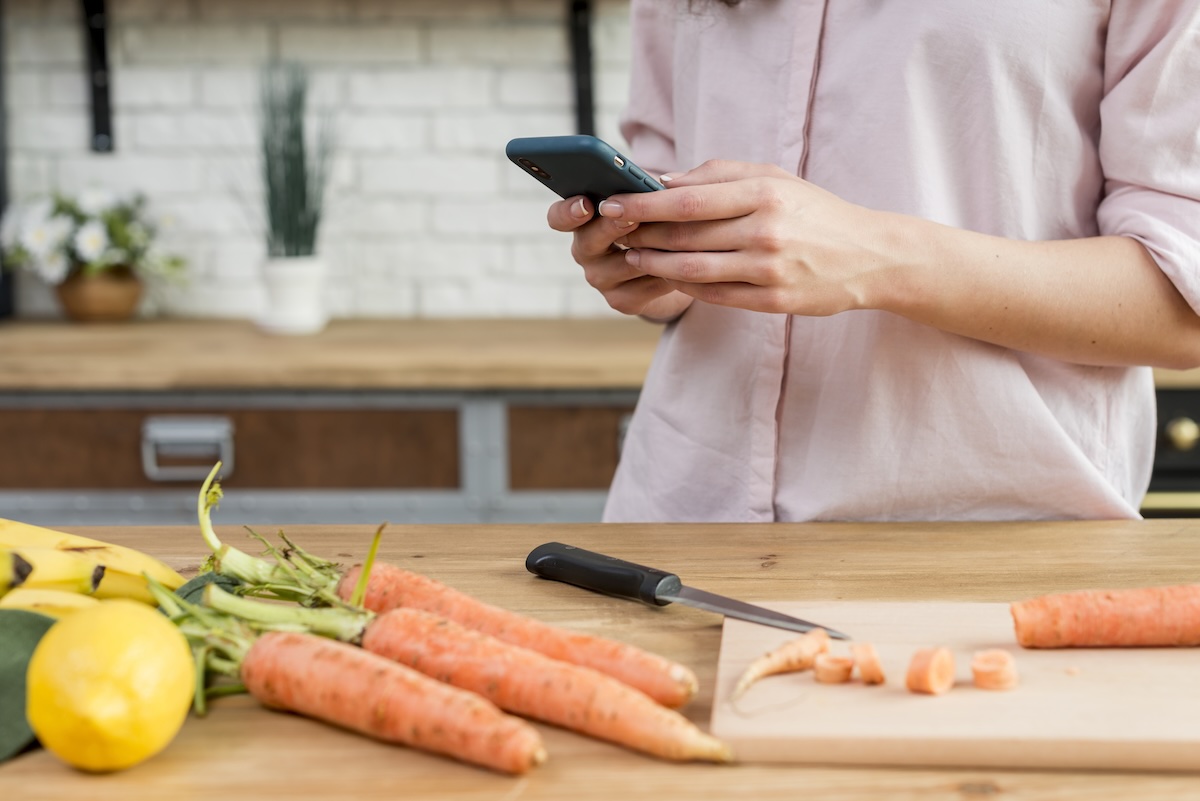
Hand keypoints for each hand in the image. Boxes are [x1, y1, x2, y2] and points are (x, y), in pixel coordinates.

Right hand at [546, 195, 693, 321]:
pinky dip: (670, 272)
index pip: (559, 217)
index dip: (568, 212)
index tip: (586, 204)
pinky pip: (647, 285)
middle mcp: (585, 252)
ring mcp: (601, 279)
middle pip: (588, 241)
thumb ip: (642, 191)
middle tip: (632, 217)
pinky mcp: (622, 301)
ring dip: (652, 249)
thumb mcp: (646, 201)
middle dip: (612, 227)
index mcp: (584, 221)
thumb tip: (659, 184)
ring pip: (625, 263)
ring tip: (676, 236)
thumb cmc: (655, 223)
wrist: (671, 267)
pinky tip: (689, 261)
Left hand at [599, 161, 891, 316]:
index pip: (688, 200)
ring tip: (632, 256)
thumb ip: (719, 175)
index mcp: (765, 194)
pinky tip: (668, 276)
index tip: (611, 202)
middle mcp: (765, 232)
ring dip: (655, 264)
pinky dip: (685, 286)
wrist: (868, 256)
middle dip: (641, 233)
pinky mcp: (773, 301)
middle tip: (613, 231)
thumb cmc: (812, 211)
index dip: (644, 204)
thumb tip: (663, 180)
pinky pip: (714, 295)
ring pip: (693, 269)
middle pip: (685, 235)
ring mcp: (768, 270)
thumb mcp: (774, 178)